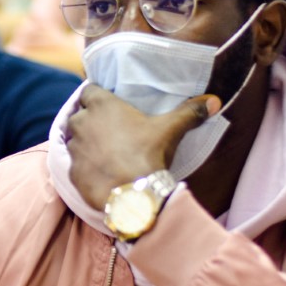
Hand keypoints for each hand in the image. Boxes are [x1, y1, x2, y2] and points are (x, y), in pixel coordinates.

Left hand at [66, 84, 219, 207]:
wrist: (133, 195)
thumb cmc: (148, 154)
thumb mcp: (170, 129)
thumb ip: (189, 112)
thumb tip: (213, 100)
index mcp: (102, 105)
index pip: (89, 90)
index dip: (97, 96)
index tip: (107, 104)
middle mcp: (82, 123)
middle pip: (80, 115)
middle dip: (90, 120)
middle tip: (108, 130)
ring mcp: (74, 148)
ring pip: (75, 140)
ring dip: (86, 143)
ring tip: (105, 152)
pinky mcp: (72, 171)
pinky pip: (75, 164)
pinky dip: (85, 166)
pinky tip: (100, 172)